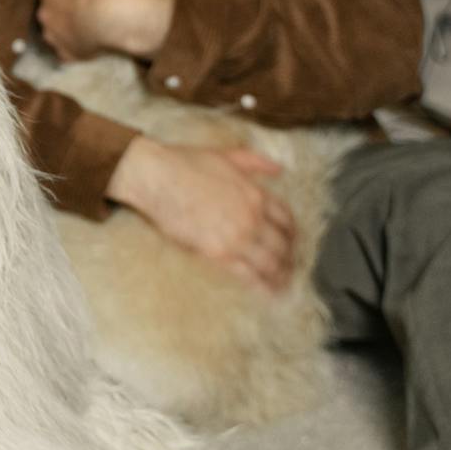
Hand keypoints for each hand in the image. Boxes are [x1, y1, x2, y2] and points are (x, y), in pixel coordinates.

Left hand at [36, 0, 174, 61]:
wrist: (118, 19)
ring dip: (68, 30)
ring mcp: (53, 36)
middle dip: (64, 10)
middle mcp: (44, 12)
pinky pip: (69, 51)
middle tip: (84, 10)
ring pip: (56, 32)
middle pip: (50, 10)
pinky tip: (92, 46)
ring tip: (89, 29)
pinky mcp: (65, 55)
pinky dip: (78, 49)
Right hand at [104, 137, 295, 289]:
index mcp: (256, 194)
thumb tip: (279, 169)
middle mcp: (253, 217)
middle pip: (282, 245)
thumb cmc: (186, 163)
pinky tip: (268, 294)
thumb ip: (257, 162)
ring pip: (270, 263)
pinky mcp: (218, 253)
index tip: (291, 241)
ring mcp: (237, 237)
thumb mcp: (227, 156)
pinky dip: (262, 287)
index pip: (286, 219)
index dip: (292, 233)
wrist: (159, 178)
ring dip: (280, 276)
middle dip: (289, 258)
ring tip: (283, 285)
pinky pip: (248, 276)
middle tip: (290, 268)